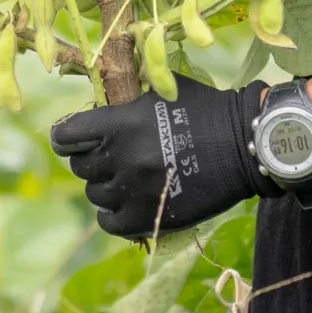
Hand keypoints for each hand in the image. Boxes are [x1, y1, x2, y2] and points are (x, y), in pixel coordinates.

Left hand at [48, 79, 261, 238]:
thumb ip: (126, 98)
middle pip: (80, 167)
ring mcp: (134, 191)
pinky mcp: (148, 218)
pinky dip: (113, 213)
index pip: (66, 136)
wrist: (245, 146)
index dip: (66, 137)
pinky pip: (109, 222)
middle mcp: (121, 158)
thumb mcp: (162, 91)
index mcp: (119, 124)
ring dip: (105, 186)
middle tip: (113, 156)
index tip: (72, 139)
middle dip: (92, 159)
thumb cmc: (205, 110)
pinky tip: (127, 202)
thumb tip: (95, 106)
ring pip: (95, 194)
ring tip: (127, 178)